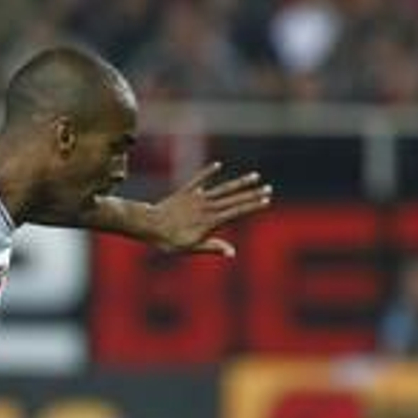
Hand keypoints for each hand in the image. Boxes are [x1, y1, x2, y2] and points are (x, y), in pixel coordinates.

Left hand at [150, 163, 272, 256]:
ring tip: (254, 176)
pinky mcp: (185, 192)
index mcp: (211, 221)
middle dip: (252, 194)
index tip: (266, 201)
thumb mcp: (191, 248)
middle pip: (234, 199)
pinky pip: (198, 180)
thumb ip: (212, 247)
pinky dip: (207, 172)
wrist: (148, 225)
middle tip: (269, 188)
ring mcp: (197, 198)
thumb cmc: (169, 241)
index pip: (237, 212)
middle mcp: (207, 207)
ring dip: (239, 182)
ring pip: (222, 189)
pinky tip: (218, 164)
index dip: (252, 206)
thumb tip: (232, 252)